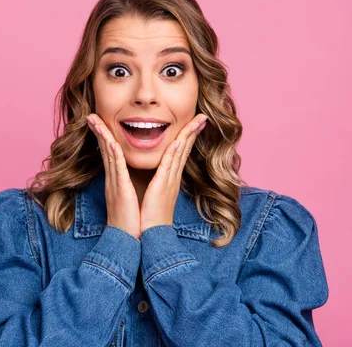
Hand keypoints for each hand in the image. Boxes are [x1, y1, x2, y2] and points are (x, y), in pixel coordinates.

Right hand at [87, 114, 140, 238]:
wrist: (129, 242)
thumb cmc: (133, 222)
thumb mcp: (130, 200)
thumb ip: (129, 187)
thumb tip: (133, 180)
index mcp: (118, 181)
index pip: (111, 154)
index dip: (105, 138)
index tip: (101, 124)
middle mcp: (114, 180)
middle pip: (105, 150)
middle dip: (98, 131)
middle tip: (91, 115)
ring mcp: (115, 184)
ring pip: (109, 154)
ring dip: (103, 135)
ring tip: (94, 119)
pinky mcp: (120, 190)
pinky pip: (117, 168)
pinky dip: (114, 154)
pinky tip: (111, 141)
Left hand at [140, 113, 207, 232]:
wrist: (150, 236)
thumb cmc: (148, 217)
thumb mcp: (152, 194)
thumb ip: (154, 181)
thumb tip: (152, 173)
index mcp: (169, 178)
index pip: (180, 152)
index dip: (187, 136)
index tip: (194, 122)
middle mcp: (172, 177)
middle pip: (185, 149)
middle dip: (193, 131)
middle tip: (203, 115)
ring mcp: (169, 181)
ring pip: (180, 153)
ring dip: (187, 135)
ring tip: (196, 120)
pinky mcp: (162, 187)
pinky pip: (169, 166)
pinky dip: (174, 152)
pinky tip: (179, 140)